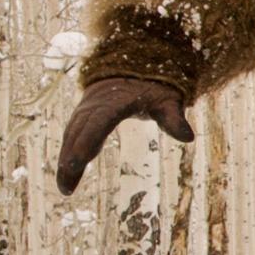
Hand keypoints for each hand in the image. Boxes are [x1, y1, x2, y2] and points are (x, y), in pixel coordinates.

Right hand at [56, 76, 192, 194]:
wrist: (134, 67)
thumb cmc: (155, 86)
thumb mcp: (168, 100)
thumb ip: (174, 118)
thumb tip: (189, 137)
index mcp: (115, 100)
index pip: (99, 122)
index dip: (87, 141)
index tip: (77, 162)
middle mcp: (95, 105)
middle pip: (79, 133)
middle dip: (70, 159)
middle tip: (66, 187)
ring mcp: (86, 109)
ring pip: (72, 135)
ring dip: (66, 160)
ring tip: (65, 188)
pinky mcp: (83, 116)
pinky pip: (72, 135)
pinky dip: (68, 153)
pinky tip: (68, 174)